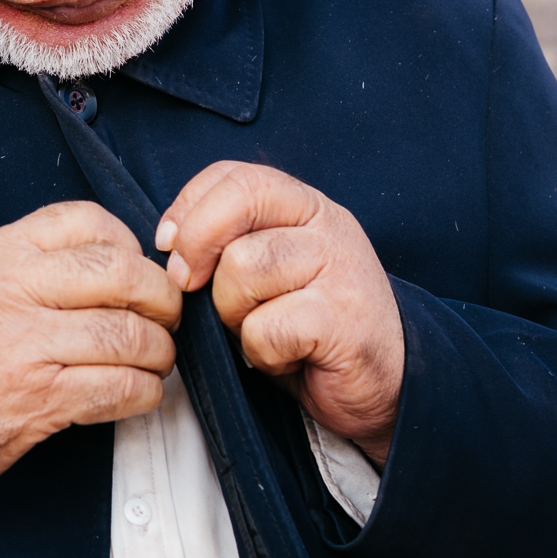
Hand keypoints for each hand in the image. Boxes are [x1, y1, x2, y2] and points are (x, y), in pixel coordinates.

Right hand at [0, 201, 181, 513]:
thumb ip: (38, 264)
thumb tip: (121, 261)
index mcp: (1, 254)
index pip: (88, 221)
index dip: (131, 245)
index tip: (139, 272)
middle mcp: (13, 290)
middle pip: (122, 273)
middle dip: (161, 298)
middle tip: (167, 317)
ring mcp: (26, 344)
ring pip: (128, 334)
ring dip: (158, 352)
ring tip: (155, 360)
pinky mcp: (39, 398)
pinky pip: (118, 387)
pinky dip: (144, 392)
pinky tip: (139, 392)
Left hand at [155, 163, 403, 461]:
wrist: (387, 382)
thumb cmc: (314, 328)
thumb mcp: (271, 272)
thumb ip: (232, 243)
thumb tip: (170, 243)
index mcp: (306, 207)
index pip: (237, 175)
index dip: (189, 207)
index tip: (169, 245)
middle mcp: (327, 226)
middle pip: (235, 209)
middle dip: (197, 248)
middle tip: (192, 287)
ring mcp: (340, 269)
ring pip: (242, 269)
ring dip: (234, 313)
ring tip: (263, 330)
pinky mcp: (343, 320)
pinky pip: (266, 328)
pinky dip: (262, 353)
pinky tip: (288, 357)